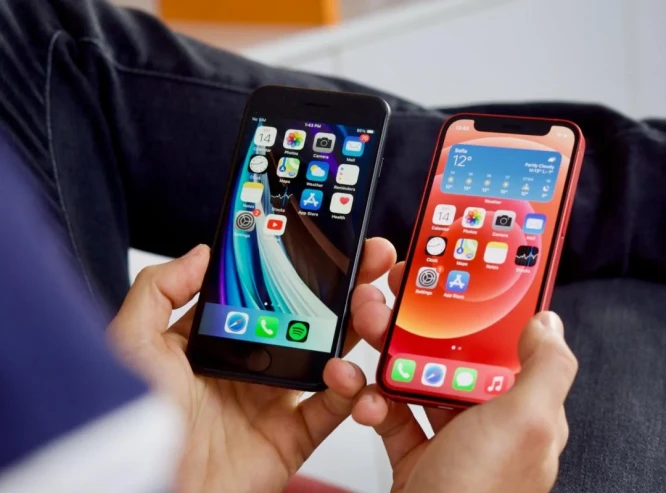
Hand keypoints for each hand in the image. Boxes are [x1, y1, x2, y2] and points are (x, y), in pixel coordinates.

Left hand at [109, 239, 395, 492]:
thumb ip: (158, 290)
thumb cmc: (132, 429)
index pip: (262, 291)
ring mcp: (273, 400)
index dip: (291, 264)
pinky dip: (351, 390)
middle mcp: (248, 366)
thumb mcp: (132, 344)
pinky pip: (333, 409)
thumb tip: (201, 252)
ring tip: (369, 307)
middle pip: (306, 318)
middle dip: (340, 287)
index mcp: (213, 341)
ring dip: (355, 329)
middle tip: (366, 260)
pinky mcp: (292, 436)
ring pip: (329, 356)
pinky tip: (348, 372)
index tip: (321, 235)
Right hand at [350, 262, 577, 492]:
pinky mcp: (417, 455)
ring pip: (416, 380)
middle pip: (453, 357)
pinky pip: (392, 415)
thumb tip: (549, 323)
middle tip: (391, 306)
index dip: (484, 309)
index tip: (456, 278)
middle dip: (418, 330)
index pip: (507, 344)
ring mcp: (451, 440)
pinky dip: (373, 404)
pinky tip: (363, 399)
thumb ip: (546, 370)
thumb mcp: (525, 426)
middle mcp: (488, 422)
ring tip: (365, 345)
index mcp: (521, 409)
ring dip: (386, 361)